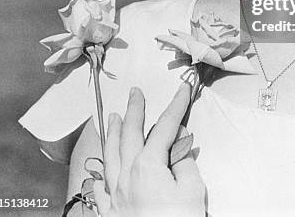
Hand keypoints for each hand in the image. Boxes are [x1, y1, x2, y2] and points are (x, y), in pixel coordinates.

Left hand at [93, 84, 204, 216]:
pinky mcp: (112, 211)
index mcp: (148, 166)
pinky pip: (101, 184)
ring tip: (114, 116)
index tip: (183, 90)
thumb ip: (184, 161)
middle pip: (130, 134)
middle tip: (136, 92)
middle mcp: (126, 175)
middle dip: (135, 110)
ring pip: (110, 154)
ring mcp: (116, 193)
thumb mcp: (192, 190)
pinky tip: (102, 164)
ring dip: (113, 132)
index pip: (164, 126)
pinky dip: (102, 168)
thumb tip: (180, 142)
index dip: (176, 106)